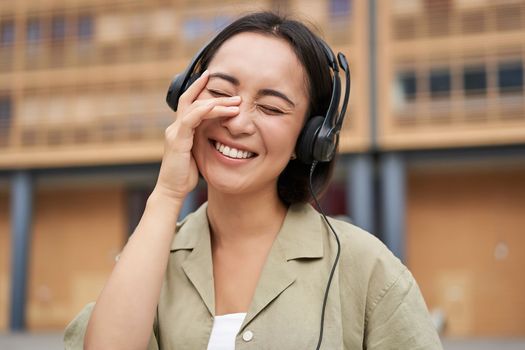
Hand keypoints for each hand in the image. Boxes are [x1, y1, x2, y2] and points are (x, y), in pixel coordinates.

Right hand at [154, 70, 240, 201]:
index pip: (189, 102)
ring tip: (236, 103)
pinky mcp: (177, 140)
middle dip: (214, 93)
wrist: (172, 190)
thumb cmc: (186, 175)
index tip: (213, 78)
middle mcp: (175, 127)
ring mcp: (175, 132)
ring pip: (195, 108)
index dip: (199, 88)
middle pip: (193, 100)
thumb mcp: (197, 153)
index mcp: (180, 129)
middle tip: (236, 94)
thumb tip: (218, 135)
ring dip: (217, 103)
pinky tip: (217, 108)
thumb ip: (203, 141)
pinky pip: (190, 119)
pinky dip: (204, 111)